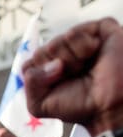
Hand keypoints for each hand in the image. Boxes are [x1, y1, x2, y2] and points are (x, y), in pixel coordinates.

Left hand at [23, 18, 122, 133]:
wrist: (108, 105)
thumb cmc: (79, 106)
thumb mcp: (39, 104)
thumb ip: (29, 84)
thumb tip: (48, 62)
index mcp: (48, 69)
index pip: (28, 64)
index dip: (38, 76)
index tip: (55, 86)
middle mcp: (62, 53)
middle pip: (40, 53)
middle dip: (54, 69)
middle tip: (74, 77)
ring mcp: (79, 41)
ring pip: (55, 42)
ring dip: (69, 60)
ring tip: (85, 67)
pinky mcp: (98, 30)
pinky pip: (74, 33)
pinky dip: (80, 48)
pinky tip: (93, 54)